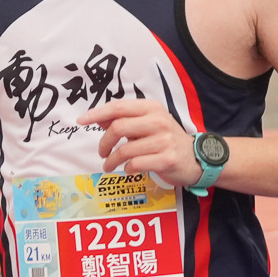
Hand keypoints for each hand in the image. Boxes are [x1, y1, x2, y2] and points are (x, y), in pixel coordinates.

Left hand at [80, 97, 197, 190]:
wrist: (196, 157)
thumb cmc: (166, 139)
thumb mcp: (148, 123)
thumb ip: (124, 119)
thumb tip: (98, 117)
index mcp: (152, 108)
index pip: (119, 107)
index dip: (97, 113)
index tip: (81, 120)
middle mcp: (158, 121)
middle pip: (118, 127)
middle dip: (104, 143)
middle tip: (102, 153)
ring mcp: (164, 141)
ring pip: (125, 150)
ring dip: (112, 161)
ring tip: (110, 165)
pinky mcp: (166, 159)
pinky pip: (136, 164)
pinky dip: (127, 169)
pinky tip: (129, 169)